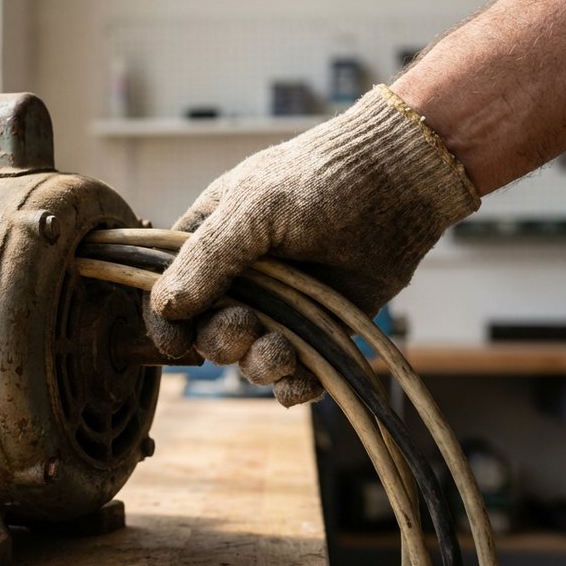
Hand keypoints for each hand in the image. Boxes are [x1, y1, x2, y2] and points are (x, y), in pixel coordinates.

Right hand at [146, 85, 479, 404]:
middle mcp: (241, 279)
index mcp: (210, 241)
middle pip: (208, 334)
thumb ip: (207, 257)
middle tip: (245, 325)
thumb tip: (165, 306)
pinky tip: (300, 379)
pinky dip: (294, 385)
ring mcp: (282, 306)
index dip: (166, 323)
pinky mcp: (322, 328)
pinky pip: (297, 373)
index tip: (174, 341)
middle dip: (222, 341)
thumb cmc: (321, 180)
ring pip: (250, 360)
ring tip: (281, 351)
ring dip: (259, 365)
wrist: (401, 183)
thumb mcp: (253, 208)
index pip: (168, 293)